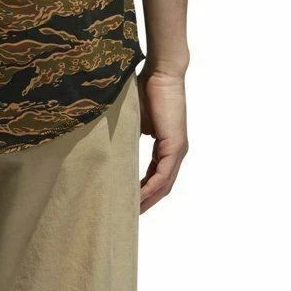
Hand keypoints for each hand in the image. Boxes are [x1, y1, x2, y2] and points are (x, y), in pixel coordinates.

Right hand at [138, 66, 188, 211]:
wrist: (161, 73)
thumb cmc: (146, 91)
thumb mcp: (134, 121)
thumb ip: (128, 138)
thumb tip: (112, 149)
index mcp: (166, 146)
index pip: (156, 176)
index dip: (143, 192)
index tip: (127, 203)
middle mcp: (175, 152)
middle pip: (162, 187)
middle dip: (146, 203)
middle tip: (128, 216)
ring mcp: (177, 150)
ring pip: (164, 185)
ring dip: (148, 201)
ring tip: (131, 213)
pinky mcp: (175, 145)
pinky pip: (163, 175)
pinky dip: (151, 188)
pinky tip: (138, 198)